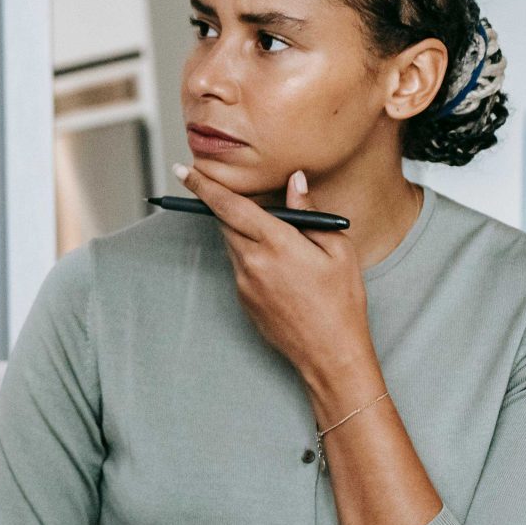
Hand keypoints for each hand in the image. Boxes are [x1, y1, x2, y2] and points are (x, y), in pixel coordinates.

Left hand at [176, 163, 372, 382]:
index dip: (204, 186)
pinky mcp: (241, 298)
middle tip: (239, 196)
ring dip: (242, 231)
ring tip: (277, 238)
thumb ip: (309, 213)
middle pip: (224, 222)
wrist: (329, 353)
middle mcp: (252, 261)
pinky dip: (251, 255)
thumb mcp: (337, 250)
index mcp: (276, 243)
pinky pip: (239, 266)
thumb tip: (295, 182)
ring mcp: (243, 282)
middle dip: (226, 206)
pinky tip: (280, 267)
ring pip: (232, 243)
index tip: (184, 171)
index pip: (229, 206)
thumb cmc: (341, 301)